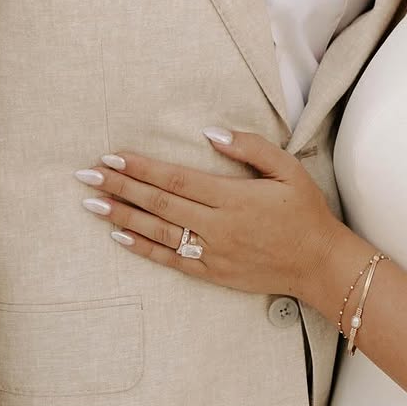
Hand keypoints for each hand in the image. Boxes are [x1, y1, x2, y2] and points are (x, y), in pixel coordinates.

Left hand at [74, 129, 342, 300]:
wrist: (319, 263)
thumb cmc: (305, 211)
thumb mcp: (288, 168)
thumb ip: (250, 148)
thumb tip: (212, 133)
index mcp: (233, 197)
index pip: (177, 179)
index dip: (143, 168)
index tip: (114, 157)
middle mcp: (217, 226)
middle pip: (160, 203)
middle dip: (121, 188)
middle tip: (87, 176)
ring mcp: (212, 252)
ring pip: (158, 231)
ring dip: (123, 216)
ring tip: (93, 204)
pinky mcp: (212, 273)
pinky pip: (170, 260)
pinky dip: (143, 248)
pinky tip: (120, 236)